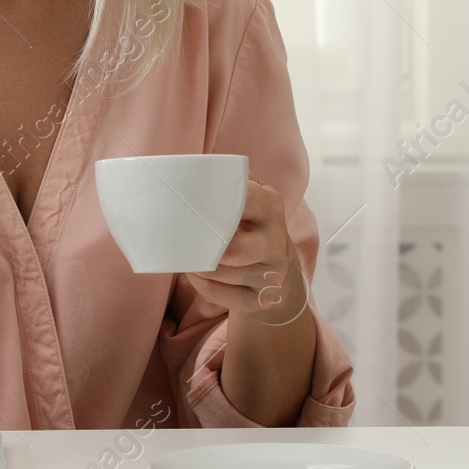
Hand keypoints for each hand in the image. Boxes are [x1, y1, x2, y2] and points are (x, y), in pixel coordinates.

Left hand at [184, 175, 308, 327]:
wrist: (282, 275)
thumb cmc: (254, 227)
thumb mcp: (253, 198)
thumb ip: (231, 179)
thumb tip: (185, 167)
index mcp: (270, 206)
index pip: (246, 199)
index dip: (216, 204)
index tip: (193, 206)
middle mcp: (276, 241)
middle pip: (237, 251)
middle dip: (208, 249)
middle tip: (188, 241)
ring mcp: (272, 275)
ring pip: (221, 274)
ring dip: (197, 267)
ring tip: (188, 257)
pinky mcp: (262, 301)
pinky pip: (220, 295)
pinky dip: (203, 286)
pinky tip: (198, 276)